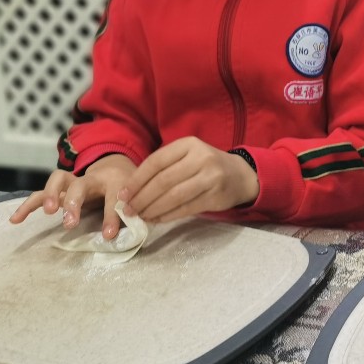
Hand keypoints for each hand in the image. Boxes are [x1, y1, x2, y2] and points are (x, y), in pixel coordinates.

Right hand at [8, 155, 134, 239]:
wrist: (115, 170)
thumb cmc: (124, 191)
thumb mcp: (132, 200)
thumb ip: (131, 215)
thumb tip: (133, 234)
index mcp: (114, 181)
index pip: (113, 197)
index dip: (111, 216)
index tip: (109, 235)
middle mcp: (90, 178)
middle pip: (80, 184)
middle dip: (73, 202)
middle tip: (69, 222)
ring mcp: (73, 182)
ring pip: (57, 181)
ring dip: (51, 195)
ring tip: (48, 212)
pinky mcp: (59, 190)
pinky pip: (40, 195)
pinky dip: (27, 205)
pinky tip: (15, 220)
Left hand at [120, 137, 258, 221]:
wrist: (240, 176)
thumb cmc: (206, 166)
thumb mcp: (187, 156)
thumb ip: (164, 167)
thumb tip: (131, 191)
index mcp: (189, 144)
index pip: (156, 162)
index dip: (136, 180)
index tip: (122, 195)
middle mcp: (201, 158)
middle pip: (163, 181)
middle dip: (142, 198)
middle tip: (128, 210)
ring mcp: (210, 177)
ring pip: (174, 197)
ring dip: (153, 209)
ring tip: (141, 216)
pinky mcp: (215, 196)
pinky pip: (186, 208)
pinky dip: (168, 216)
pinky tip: (157, 219)